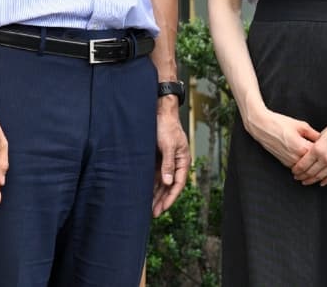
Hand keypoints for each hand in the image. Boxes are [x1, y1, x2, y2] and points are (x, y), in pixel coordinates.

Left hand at [152, 100, 188, 216]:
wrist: (159, 113)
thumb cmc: (166, 127)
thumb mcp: (168, 145)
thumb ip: (168, 164)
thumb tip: (169, 182)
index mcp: (183, 160)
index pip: (178, 184)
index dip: (171, 197)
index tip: (162, 208)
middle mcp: (175, 164)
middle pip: (170, 186)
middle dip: (162, 200)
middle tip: (154, 214)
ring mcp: (166, 162)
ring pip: (162, 183)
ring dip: (156, 195)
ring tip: (148, 208)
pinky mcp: (157, 159)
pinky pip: (154, 176)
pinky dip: (150, 186)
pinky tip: (144, 194)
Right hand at [246, 108, 319, 168]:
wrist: (263, 127)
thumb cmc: (281, 124)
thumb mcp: (301, 126)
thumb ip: (314, 134)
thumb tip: (324, 139)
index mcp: (302, 147)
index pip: (320, 154)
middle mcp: (296, 157)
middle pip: (314, 163)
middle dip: (321, 160)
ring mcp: (289, 162)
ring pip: (306, 168)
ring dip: (312, 164)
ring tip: (320, 159)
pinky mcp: (284, 163)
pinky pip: (298, 167)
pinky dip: (304, 165)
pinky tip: (309, 160)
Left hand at [291, 104, 326, 185]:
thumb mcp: (323, 133)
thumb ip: (317, 145)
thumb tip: (311, 152)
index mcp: (318, 149)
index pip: (303, 164)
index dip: (297, 169)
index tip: (294, 171)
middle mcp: (326, 158)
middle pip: (310, 172)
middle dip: (302, 176)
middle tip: (298, 178)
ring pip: (321, 176)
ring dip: (312, 180)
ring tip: (306, 181)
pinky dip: (326, 180)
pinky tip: (321, 182)